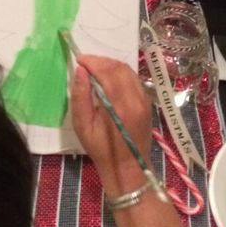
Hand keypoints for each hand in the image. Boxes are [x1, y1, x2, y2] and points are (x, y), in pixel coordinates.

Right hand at [71, 55, 152, 194]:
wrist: (128, 167)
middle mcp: (136, 99)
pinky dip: (120, 72)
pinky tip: (108, 78)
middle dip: (100, 61)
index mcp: (120, 107)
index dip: (93, 62)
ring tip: (95, 69)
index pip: (108, 72)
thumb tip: (80, 71)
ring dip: (110, 65)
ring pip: (128, 70)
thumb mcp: (83, 126)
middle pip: (119, 68)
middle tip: (85, 64)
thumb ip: (81, 97)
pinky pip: (133, 78)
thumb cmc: (101, 149)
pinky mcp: (147, 101)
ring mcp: (144, 100)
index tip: (79, 59)